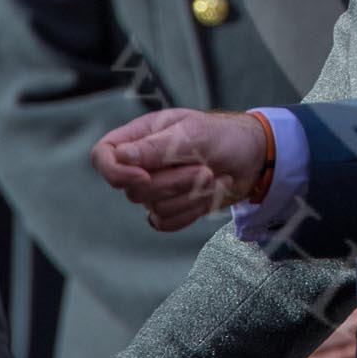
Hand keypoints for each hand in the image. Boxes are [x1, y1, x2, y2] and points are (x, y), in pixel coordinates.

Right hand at [90, 107, 267, 230]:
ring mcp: (155, 188)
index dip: (116, 171)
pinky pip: (166, 223)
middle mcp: (142, 163)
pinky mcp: (169, 208)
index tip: (145, 176)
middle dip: (174, 183)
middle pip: (134, 190)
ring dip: (191, 196)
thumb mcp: (194, 134)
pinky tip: (211, 193)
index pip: (103, 156)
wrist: (253, 158)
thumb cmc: (224, 136)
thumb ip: (157, 146)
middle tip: (205, 168)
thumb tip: (120, 156)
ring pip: (153, 208)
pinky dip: (193, 210)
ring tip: (214, 176)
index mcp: (141, 136)